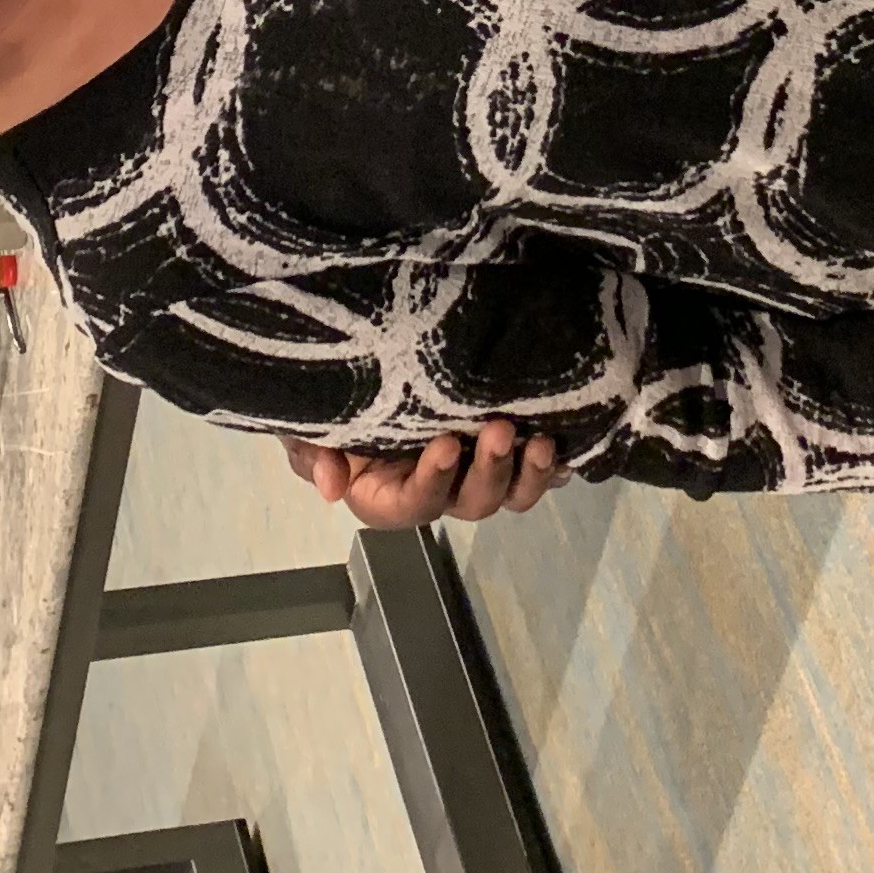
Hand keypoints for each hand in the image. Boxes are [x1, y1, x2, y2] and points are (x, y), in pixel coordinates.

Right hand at [279, 420, 565, 527]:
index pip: (412, 505)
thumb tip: (332, 488)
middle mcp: (436, 489)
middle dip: (489, 471)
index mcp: (387, 494)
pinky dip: (552, 468)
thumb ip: (313, 454)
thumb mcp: (306, 428)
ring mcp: (471, 473)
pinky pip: (533, 473)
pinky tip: (567, 450)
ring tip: (542, 441)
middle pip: (470, 503)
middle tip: (500, 427)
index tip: (444, 444)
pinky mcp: (502, 454)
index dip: (431, 482)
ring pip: (508, 494)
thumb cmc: (334, 405)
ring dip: (529, 474)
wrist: (364, 366)